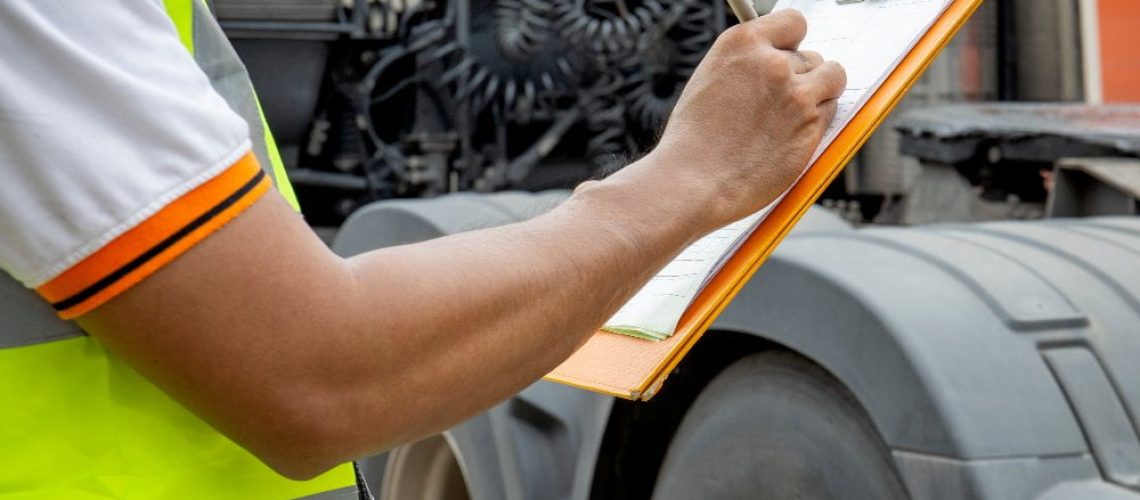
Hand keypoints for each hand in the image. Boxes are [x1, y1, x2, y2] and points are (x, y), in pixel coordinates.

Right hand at [633, 9, 845, 227]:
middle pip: (812, 55)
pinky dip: (817, 123)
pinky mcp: (811, 125)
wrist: (693, 181)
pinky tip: (789, 137)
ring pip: (832, 78)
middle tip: (780, 102)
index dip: (792, 41)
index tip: (789, 53)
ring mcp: (796, 94)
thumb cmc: (693, 141)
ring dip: (818, 94)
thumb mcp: (710, 81)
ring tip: (792, 117)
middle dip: (801, 76)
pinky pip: (831, 112)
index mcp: (742, 43)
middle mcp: (772, 63)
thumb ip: (745, 65)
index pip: (793, 22)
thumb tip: (772, 62)